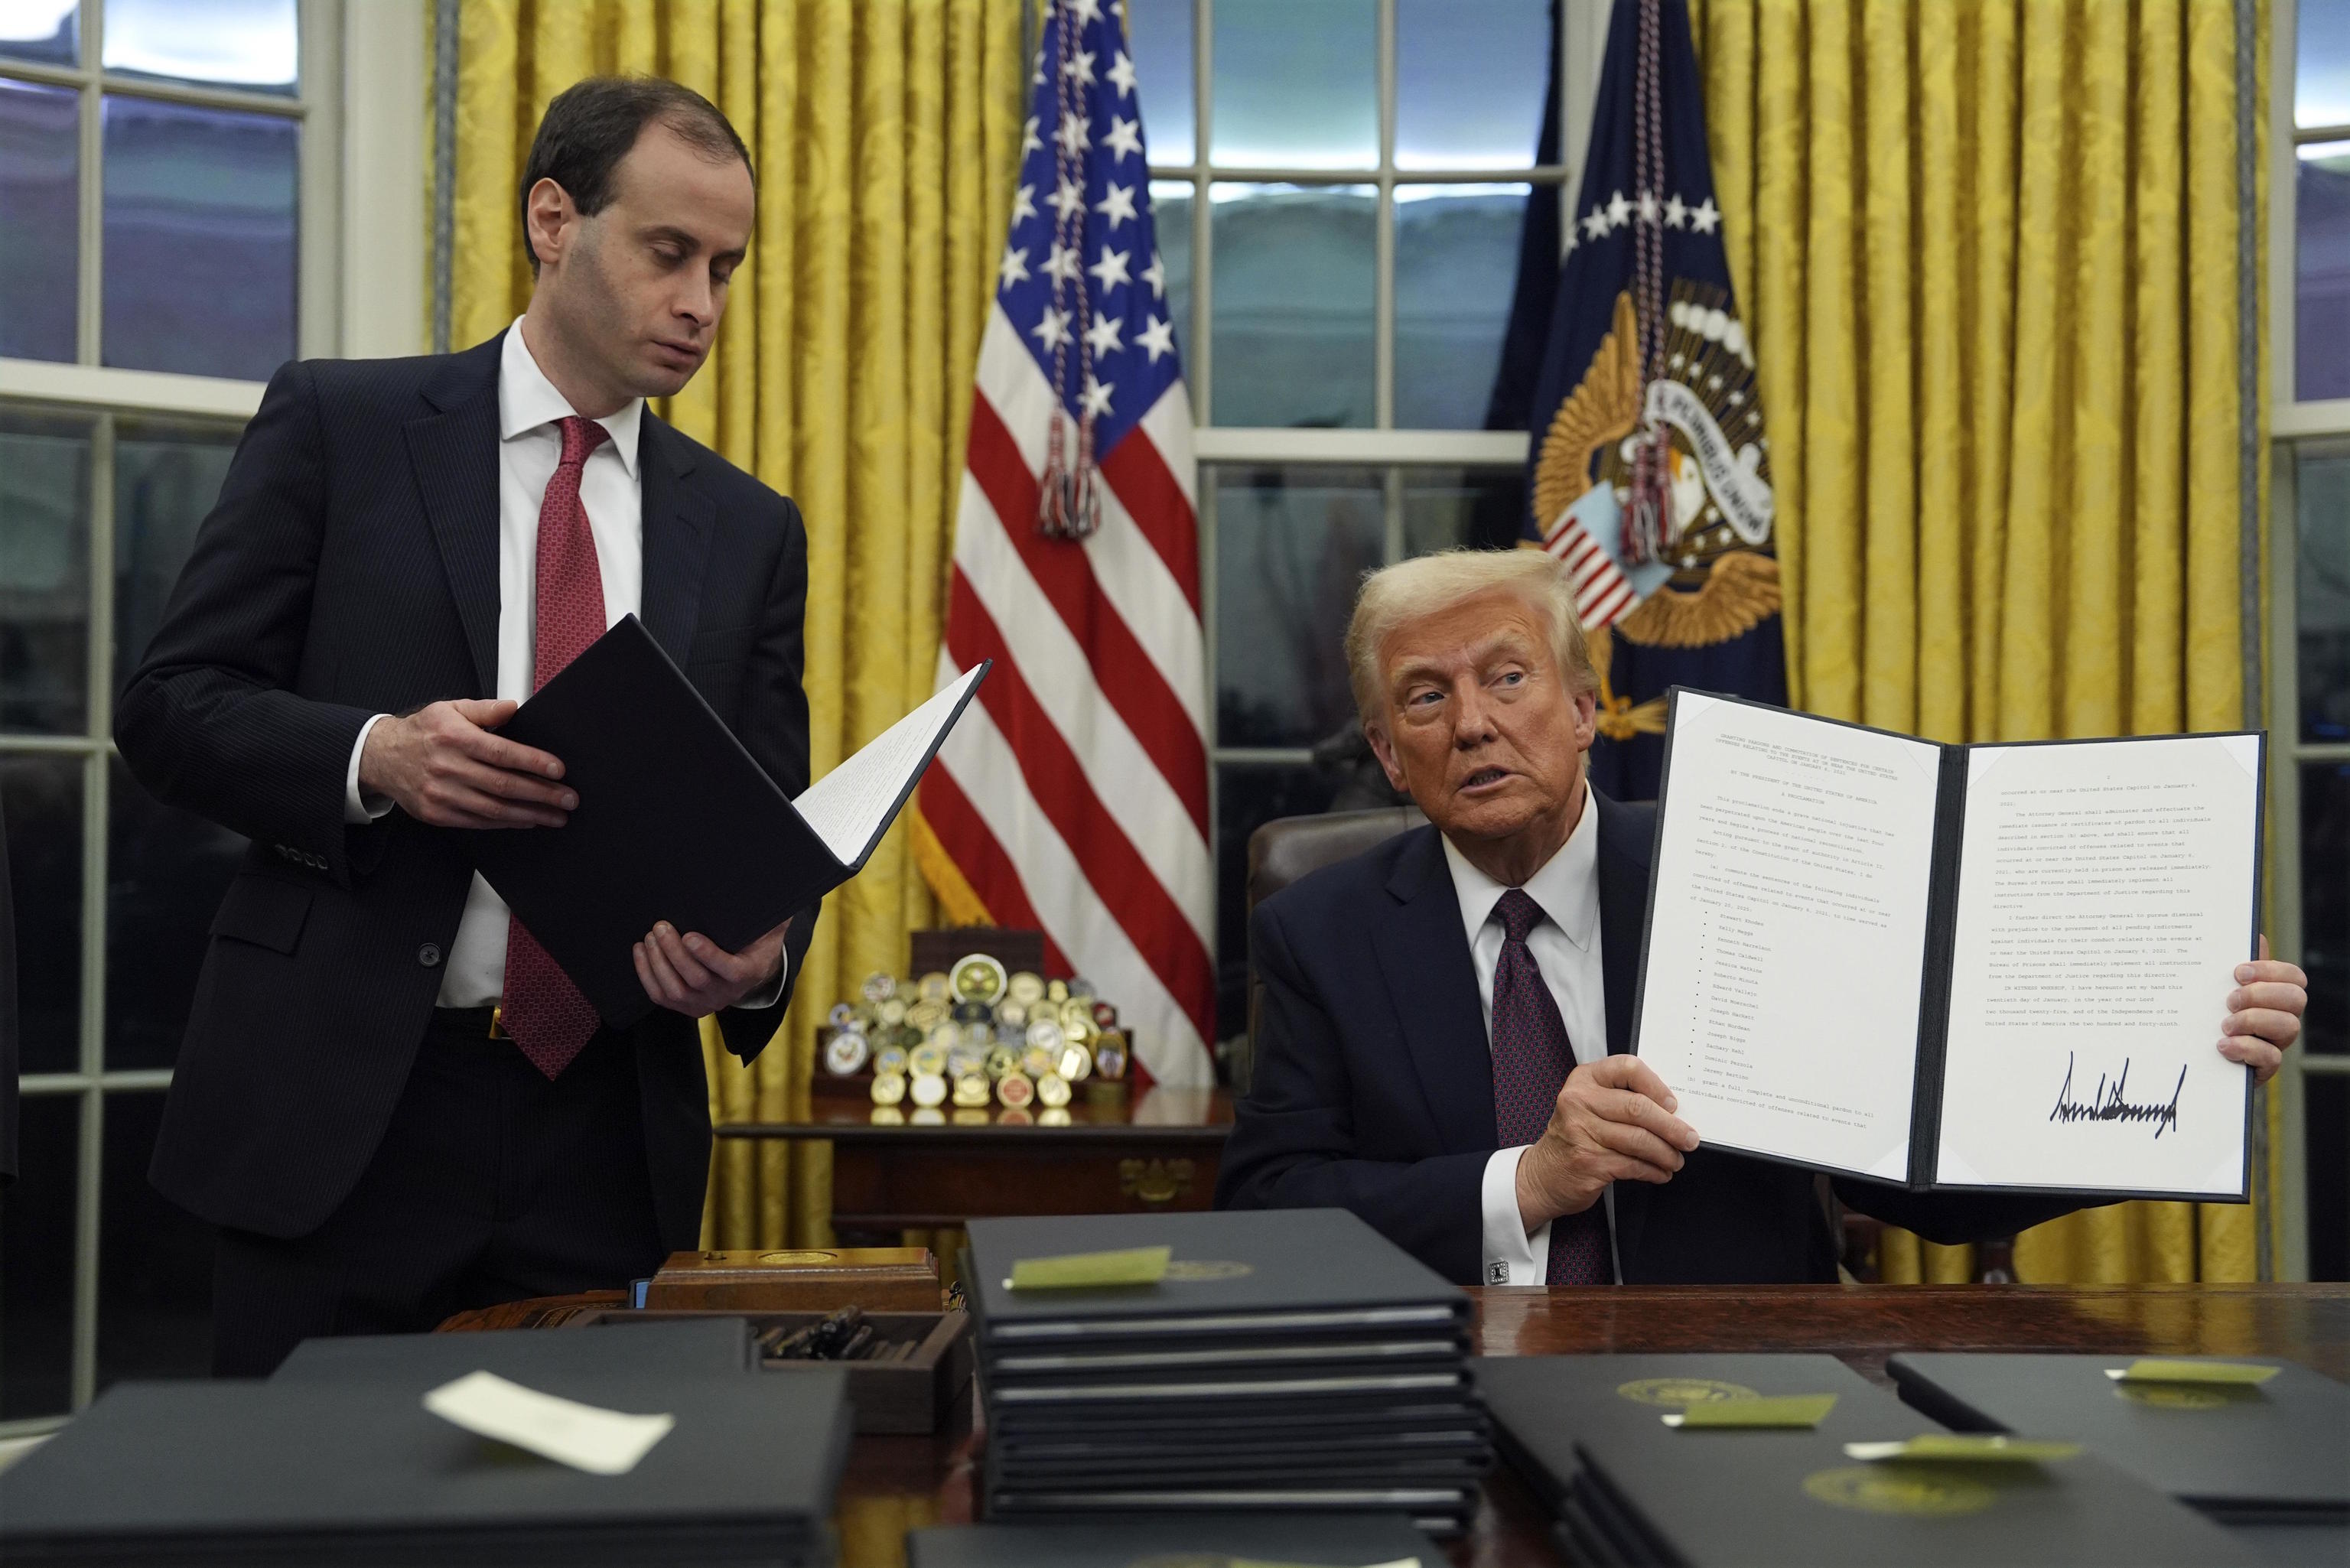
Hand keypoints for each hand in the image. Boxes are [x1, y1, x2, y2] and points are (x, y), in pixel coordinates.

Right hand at [359, 699, 573, 828]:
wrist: (382, 757)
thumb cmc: (422, 732)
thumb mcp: (450, 709)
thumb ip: (485, 709)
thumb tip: (514, 707)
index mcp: (455, 738)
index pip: (503, 753)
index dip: (534, 762)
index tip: (559, 770)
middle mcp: (448, 767)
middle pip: (504, 785)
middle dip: (542, 794)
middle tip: (569, 799)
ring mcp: (442, 794)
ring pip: (494, 809)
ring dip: (530, 815)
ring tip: (556, 816)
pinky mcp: (438, 814)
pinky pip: (479, 822)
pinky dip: (507, 823)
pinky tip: (527, 821)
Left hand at [634, 916, 792, 1015]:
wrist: (746, 970)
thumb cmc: (756, 940)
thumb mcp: (771, 927)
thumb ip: (774, 914)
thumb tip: (774, 887)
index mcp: (748, 973)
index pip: (730, 970)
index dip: (709, 955)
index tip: (690, 936)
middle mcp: (726, 994)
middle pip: (696, 979)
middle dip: (674, 952)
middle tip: (662, 927)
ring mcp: (703, 1003)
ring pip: (675, 990)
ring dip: (658, 962)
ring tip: (651, 936)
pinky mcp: (684, 1006)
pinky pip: (660, 996)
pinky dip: (646, 974)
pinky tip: (641, 950)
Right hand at [1515, 1055, 1699, 1232]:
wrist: (1543, 1174)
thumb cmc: (1575, 1137)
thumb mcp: (1590, 1105)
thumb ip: (1622, 1099)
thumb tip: (1672, 1112)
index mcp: (1584, 1079)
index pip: (1627, 1068)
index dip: (1656, 1086)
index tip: (1673, 1105)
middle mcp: (1579, 1101)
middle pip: (1638, 1108)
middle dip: (1672, 1127)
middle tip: (1689, 1139)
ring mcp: (1581, 1132)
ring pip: (1639, 1140)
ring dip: (1665, 1153)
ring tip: (1675, 1160)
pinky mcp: (1589, 1161)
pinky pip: (1633, 1165)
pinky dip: (1653, 1171)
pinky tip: (1659, 1173)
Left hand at [2220, 935, 2306, 1084]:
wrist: (2191, 1055)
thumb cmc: (2206, 1014)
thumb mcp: (2213, 987)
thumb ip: (2230, 964)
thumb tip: (2253, 935)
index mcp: (2272, 993)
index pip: (2293, 976)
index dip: (2271, 970)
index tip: (2238, 972)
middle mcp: (2280, 1016)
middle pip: (2296, 998)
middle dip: (2261, 995)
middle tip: (2229, 1000)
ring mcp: (2275, 1042)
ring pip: (2289, 1026)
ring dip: (2253, 1021)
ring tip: (2224, 1025)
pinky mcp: (2264, 1066)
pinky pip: (2272, 1057)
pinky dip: (2247, 1048)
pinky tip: (2223, 1045)